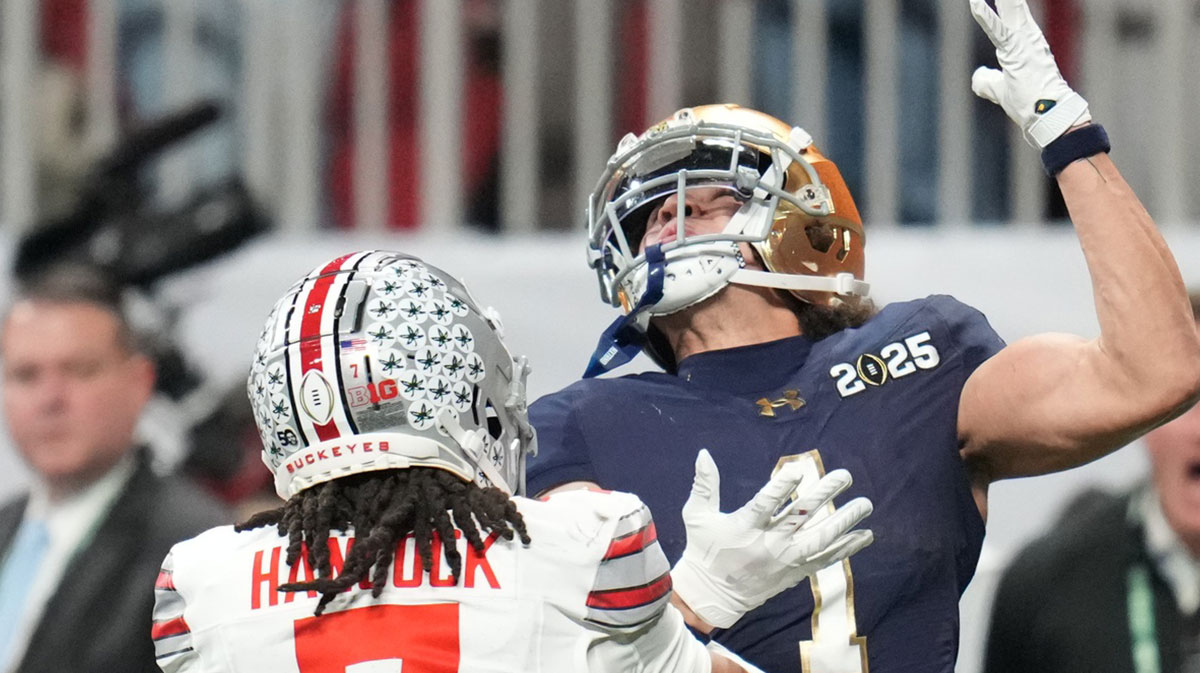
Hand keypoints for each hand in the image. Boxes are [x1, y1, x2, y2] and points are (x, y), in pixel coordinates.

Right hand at [671, 450, 873, 628]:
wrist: (712, 595)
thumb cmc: (704, 549)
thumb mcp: (697, 515)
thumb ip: (704, 484)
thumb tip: (704, 453)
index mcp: (744, 526)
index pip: (765, 503)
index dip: (781, 486)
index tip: (799, 469)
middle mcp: (768, 543)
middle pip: (801, 517)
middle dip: (825, 495)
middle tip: (844, 476)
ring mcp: (784, 560)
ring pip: (820, 539)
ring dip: (845, 521)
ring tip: (865, 504)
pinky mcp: (794, 572)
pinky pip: (825, 560)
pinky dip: (847, 548)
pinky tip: (865, 534)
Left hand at [969, 0, 1090, 146]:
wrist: (1047, 116)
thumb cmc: (1028, 104)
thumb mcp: (1000, 90)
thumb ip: (987, 81)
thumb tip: (977, 75)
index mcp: (1022, 40)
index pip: (1008, 10)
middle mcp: (1025, 35)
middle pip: (1010, 3)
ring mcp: (1023, 40)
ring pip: (1008, 6)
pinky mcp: (1016, 50)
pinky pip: (997, 29)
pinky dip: (986, 15)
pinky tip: (975, 1)